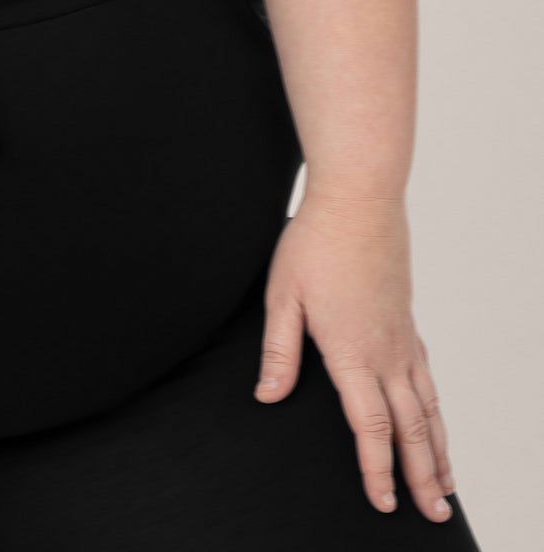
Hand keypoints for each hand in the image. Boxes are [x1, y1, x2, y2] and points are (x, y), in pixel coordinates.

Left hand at [254, 190, 456, 521]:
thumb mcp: (282, 295)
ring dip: (437, 450)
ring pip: (427, 407)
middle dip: (421, 476)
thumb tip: (268, 396)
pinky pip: (427, 378)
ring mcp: (402, 337)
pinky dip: (436, 410)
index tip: (385, 502)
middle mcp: (386, 352)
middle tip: (431, 513)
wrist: (359, 199)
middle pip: (410, 428)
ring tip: (445, 486)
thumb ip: (279, 351)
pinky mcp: (406, 321)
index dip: (377, 470)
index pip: (370, 427)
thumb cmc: (315, 242)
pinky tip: (435, 421)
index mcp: (352, 352)